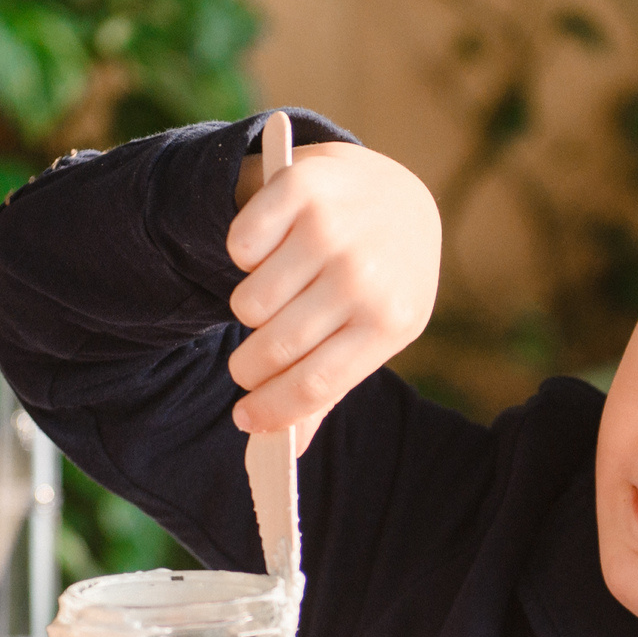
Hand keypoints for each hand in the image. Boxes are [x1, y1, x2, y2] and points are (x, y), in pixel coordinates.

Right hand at [225, 137, 440, 449]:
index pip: (315, 384)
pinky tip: (273, 247)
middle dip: (248, 368)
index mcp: (390, 322)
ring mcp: (334, 229)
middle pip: (274, 349)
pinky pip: (240, 247)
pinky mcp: (303, 188)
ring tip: (274, 297)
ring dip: (250, 308)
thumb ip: (328, 387)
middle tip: (246, 365)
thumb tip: (286, 448)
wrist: (397, 195)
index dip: (271, 409)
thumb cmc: (378, 280)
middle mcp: (365, 275)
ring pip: (249, 303)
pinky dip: (244, 254)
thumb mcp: (372, 334)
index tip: (243, 420)